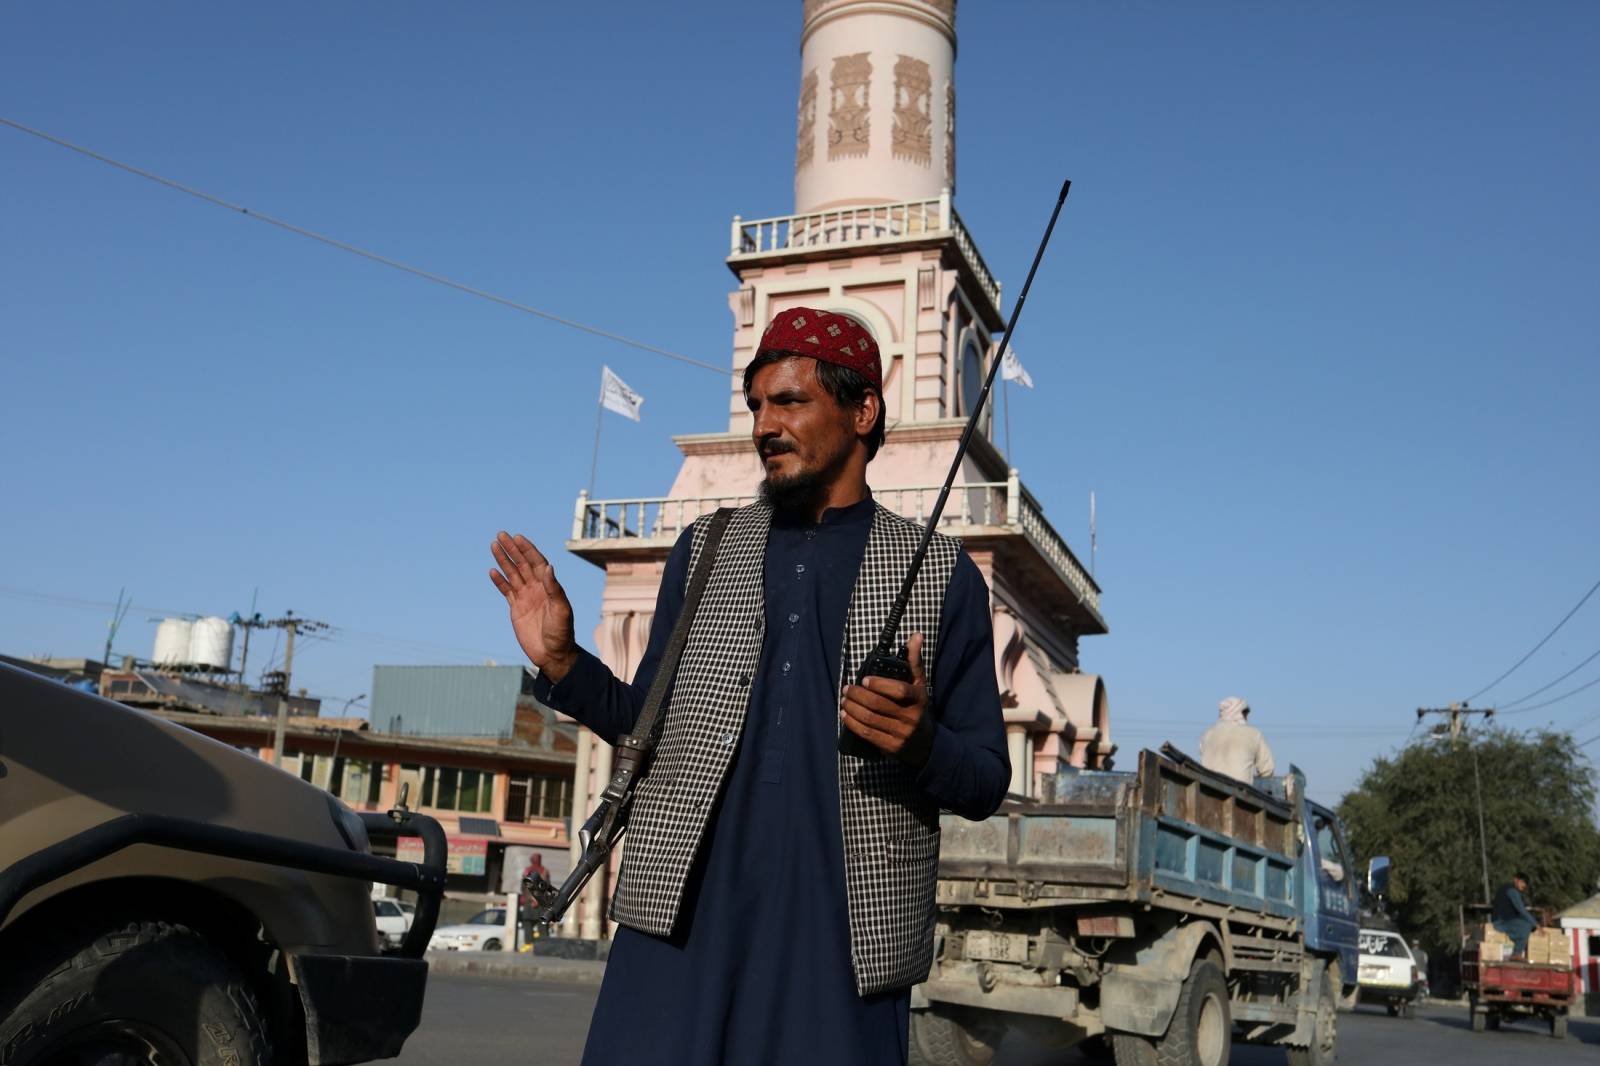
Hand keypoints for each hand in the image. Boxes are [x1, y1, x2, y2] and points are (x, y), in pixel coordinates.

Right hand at [489, 531, 578, 682]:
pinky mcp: (516, 609)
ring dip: (503, 560)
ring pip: (512, 574)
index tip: (517, 537)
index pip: (536, 562)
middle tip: (500, 534)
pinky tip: (492, 571)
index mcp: (548, 587)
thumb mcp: (561, 610)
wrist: (553, 654)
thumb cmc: (562, 633)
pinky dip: (500, 581)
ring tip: (493, 546)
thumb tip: (548, 567)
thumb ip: (554, 589)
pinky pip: (506, 591)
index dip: (527, 549)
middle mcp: (537, 589)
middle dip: (512, 549)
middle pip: (522, 564)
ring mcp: (526, 598)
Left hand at [841, 633, 934, 764]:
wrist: (924, 744)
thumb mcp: (919, 684)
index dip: (879, 684)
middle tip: (847, 689)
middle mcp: (910, 718)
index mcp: (918, 699)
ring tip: (844, 700)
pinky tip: (845, 715)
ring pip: (870, 719)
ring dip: (852, 708)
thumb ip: (914, 661)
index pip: (899, 690)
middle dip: (858, 695)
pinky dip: (852, 723)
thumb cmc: (917, 707)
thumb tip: (916, 635)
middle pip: (878, 705)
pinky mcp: (890, 747)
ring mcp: (900, 734)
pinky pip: (867, 734)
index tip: (864, 680)